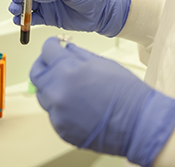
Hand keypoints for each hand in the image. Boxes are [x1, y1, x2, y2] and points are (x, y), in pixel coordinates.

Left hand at [30, 37, 174, 165]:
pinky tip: (75, 103)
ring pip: (42, 93)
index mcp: (68, 70)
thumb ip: (78, 54)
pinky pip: (52, 111)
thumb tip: (65, 48)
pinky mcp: (60, 128)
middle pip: (36, 73)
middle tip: (52, 63)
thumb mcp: (102, 63)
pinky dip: (59, 104)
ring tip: (67, 85)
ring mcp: (57, 112)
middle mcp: (58, 91)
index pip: (47, 50)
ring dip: (50, 85)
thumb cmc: (125, 92)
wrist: (138, 124)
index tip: (54, 46)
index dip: (51, 45)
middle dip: (43, 64)